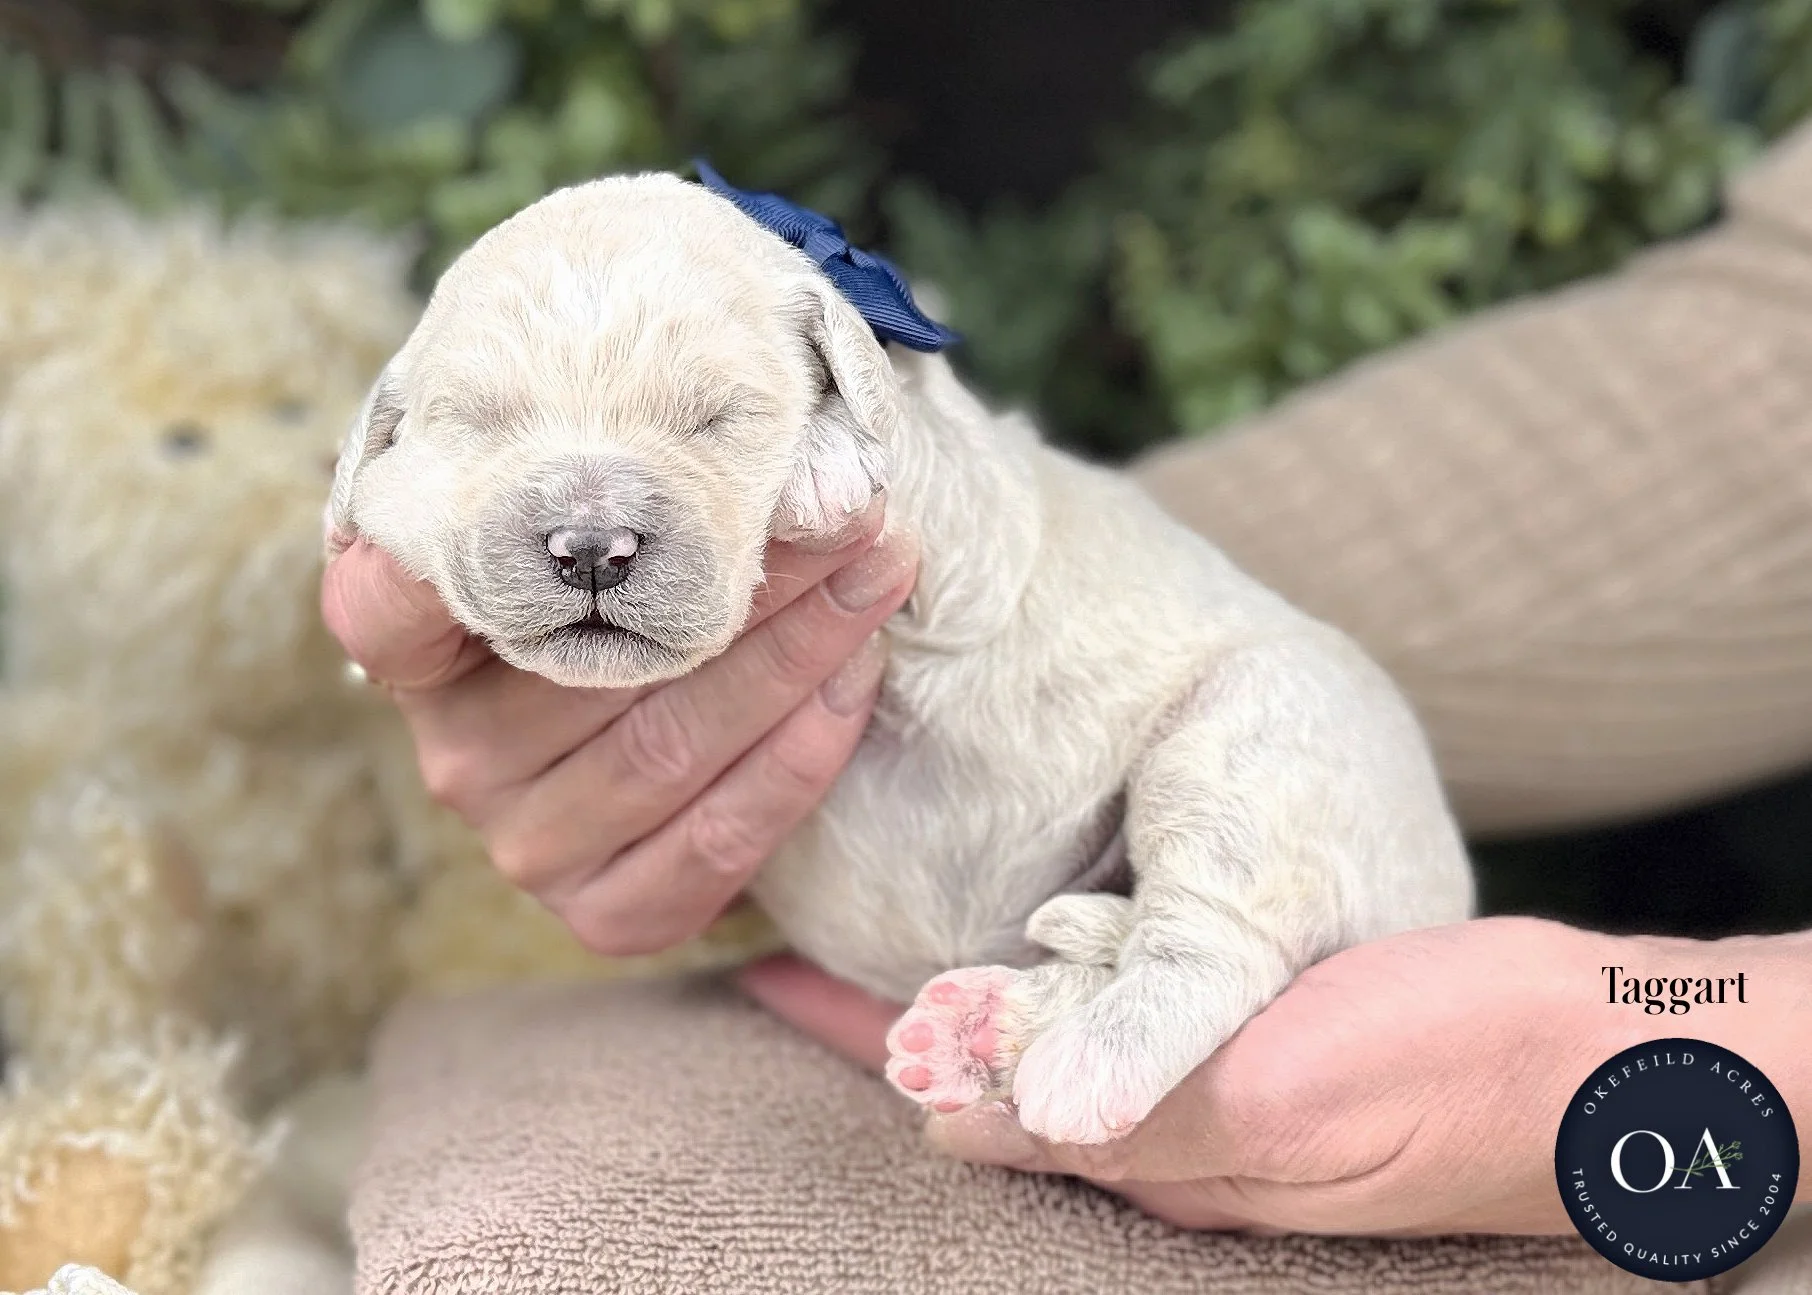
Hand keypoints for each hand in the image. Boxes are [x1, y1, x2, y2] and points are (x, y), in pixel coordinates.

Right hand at [320, 501, 916, 955]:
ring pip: (673, 744)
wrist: (683, 751)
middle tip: (847, 505)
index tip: (534, 496)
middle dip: (748, 576)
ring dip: (798, 652)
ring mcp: (526, 846)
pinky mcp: (606, 913)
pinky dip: (804, 749)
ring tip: (879, 570)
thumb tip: (768, 451)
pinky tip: (858, 673)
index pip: (386, 608)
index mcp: (418, 657)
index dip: (433, 565)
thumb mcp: (598, 547)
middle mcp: (456, 757)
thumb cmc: (633, 612)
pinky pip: (719, 835)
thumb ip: (624, 500)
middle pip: (600, 661)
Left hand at [738, 916, 1811, 1234]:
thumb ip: (1123, 1098)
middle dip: (904, 1022)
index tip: (772, 973)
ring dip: (972, 996)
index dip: (867, 1041)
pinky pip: (1124, 1019)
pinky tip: (1043, 944)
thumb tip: (961, 1113)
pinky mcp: (1259, 1055)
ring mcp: (1210, 1096)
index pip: (967, 1104)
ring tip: (885, 936)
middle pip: (991, 1077)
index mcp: (1150, 1149)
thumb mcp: (1272, 1093)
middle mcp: (1162, 1130)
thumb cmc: (1450, 1075)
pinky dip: (1059, 984)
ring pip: (1048, 1043)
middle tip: (804, 947)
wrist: (1601, 1070)